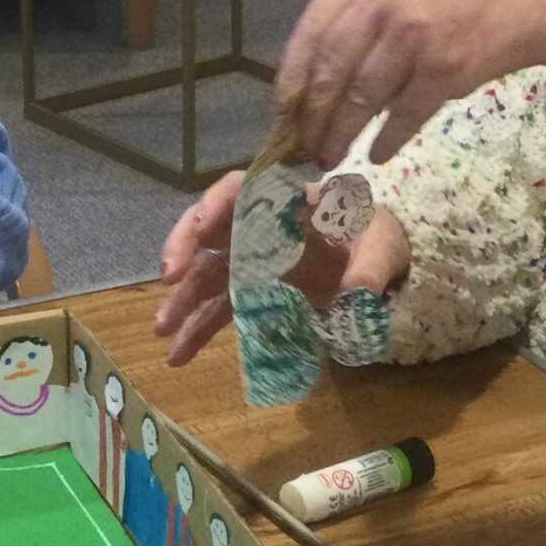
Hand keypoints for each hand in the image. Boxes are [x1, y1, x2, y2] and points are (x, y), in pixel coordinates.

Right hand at [154, 170, 409, 367]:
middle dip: (185, 249)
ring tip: (161, 331)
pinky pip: (221, 309)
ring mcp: (254, 260)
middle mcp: (261, 227)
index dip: (218, 205)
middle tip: (169, 277)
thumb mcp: (384, 248)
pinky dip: (199, 331)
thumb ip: (371, 269)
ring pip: (208, 274)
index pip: (243, 189)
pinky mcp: (256, 292)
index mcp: (288, 202)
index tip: (202, 230)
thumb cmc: (378, 240)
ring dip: (183, 301)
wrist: (381, 262)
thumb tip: (354, 296)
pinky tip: (179, 356)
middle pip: (212, 229)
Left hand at [276, 0, 545, 165]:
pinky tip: (377, 154)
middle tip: (303, 148)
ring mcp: (415, 33)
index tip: (283, 113)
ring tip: (331, 157)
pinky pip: (402, 115)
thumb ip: (360, 11)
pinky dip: (386, 140)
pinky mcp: (445, 68)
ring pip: (360, 99)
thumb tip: (315, 78)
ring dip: (341, 136)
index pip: (310, 32)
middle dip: (312, 118)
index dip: (291, 80)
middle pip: (331, 72)